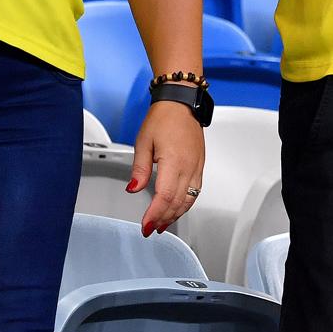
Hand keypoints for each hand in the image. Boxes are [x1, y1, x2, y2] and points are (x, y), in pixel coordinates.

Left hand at [129, 100, 204, 236]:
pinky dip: (186, 204)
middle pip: (178, 202)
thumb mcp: (143, 142)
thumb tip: (133, 189)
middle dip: (163, 219)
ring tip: (162, 224)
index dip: (155, 214)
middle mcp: (189, 166)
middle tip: (150, 228)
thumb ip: (139, 169)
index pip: (165, 196)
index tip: (145, 225)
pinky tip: (177, 209)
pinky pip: (196, 191)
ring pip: (189, 200)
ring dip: (175, 215)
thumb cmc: (163, 118)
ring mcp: (196, 167)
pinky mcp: (199, 166)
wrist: (181, 103)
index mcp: (174, 161)